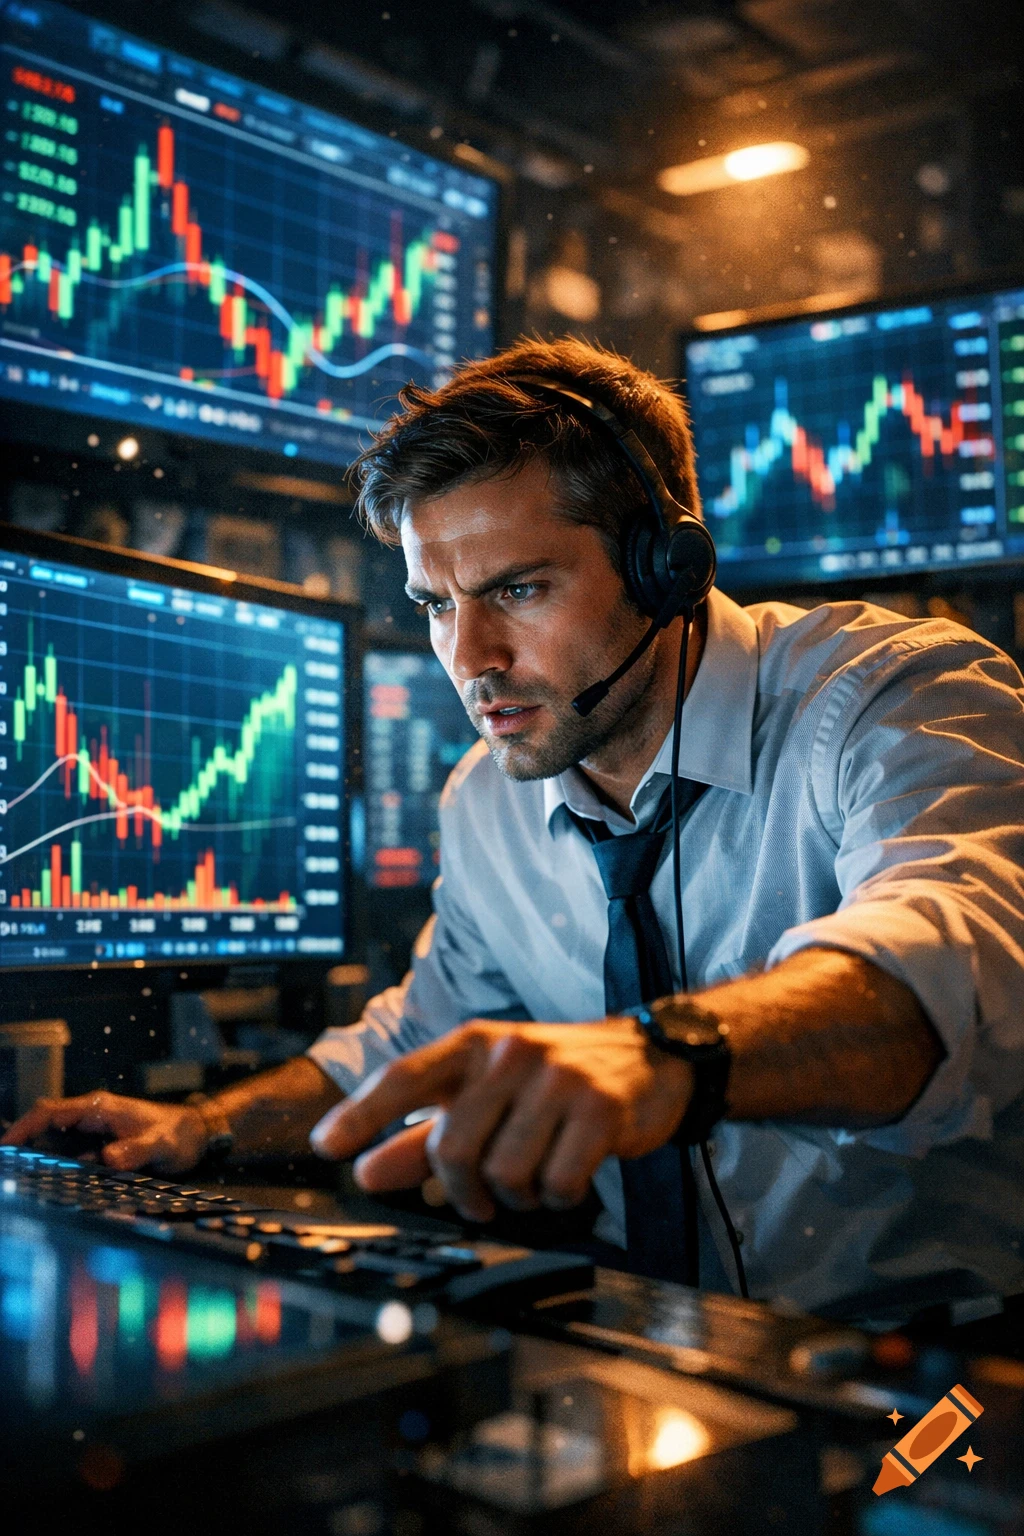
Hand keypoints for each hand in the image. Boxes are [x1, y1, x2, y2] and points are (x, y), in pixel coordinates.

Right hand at [2, 1091, 209, 1172]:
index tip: (6, 1147)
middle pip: (45, 1124)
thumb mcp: (161, 1144)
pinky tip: (46, 1183)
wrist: (195, 1134)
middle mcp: (91, 1116)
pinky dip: (54, 1165)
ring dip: (36, 1156)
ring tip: (21, 1180)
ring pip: (53, 1139)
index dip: (25, 1127)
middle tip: (9, 1171)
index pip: (51, 1111)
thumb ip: (137, 1150)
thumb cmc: (178, 1135)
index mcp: (99, 1108)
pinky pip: (68, 1153)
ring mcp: (93, 1130)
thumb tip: (109, 1158)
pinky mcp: (98, 1144)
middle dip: (23, 1143)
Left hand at [310, 1018, 692, 1222]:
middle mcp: (511, 1053)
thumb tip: (365, 1170)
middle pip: (453, 1147)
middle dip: (462, 1190)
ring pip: (504, 1174)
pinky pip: (557, 1183)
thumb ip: (425, 1134)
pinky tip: (571, 1172)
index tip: (326, 1147)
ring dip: (516, 1196)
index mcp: (474, 1043)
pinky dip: (559, 1195)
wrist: (651, 1059)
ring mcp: (558, 1079)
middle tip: (479, 1197)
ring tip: (535, 1175)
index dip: (362, 1114)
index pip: (405, 1076)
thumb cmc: (555, 1081)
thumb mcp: (488, 1094)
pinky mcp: (600, 1108)